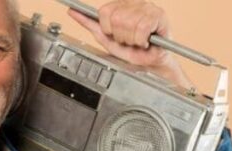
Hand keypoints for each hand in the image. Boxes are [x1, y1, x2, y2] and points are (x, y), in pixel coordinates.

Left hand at [66, 0, 191, 87]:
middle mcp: (134, 3)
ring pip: (129, 23)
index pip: (104, 11)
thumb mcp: (106, 37)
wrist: (148, 64)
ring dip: (131, 39)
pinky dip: (141, 39)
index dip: (107, 28)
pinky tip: (144, 41)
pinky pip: (142, 28)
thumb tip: (72, 12)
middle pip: (116, 18)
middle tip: (127, 40)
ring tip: (136, 41)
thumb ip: (90, 24)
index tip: (114, 34)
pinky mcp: (159, 15)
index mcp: (121, 5)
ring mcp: (148, 7)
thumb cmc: (129, 50)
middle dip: (119, 35)